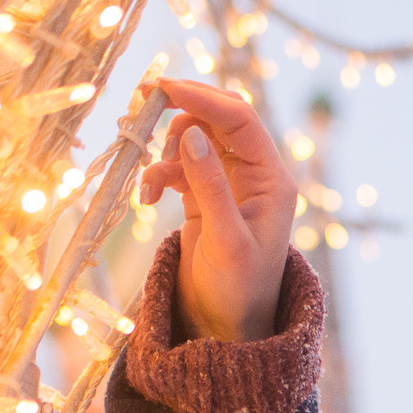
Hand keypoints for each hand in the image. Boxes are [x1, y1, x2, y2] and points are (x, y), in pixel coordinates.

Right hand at [137, 78, 300, 341]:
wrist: (228, 325)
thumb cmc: (238, 290)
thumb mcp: (225, 240)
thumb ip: (210, 187)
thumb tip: (192, 135)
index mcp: (272, 180)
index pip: (240, 120)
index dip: (203, 99)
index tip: (164, 87)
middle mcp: (254, 174)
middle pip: (216, 119)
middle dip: (180, 110)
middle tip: (141, 101)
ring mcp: (228, 182)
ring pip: (193, 139)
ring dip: (165, 150)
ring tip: (150, 185)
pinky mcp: (204, 194)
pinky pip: (178, 165)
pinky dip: (158, 173)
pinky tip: (147, 198)